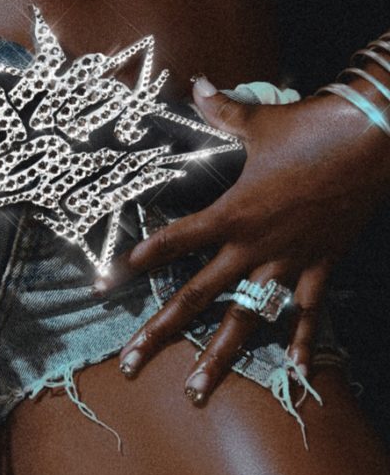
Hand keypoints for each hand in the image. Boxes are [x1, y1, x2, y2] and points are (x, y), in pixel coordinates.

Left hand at [96, 77, 389, 402]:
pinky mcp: (320, 267)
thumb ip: (221, 109)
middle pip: (196, 297)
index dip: (143, 258)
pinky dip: (301, 342)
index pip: (175, 240)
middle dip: (160, 332)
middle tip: (130, 364)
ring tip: (197, 392)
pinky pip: (308, 313)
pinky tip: (292, 372)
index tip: (111, 280)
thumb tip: (198, 82)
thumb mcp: (259, 120)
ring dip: (220, 357)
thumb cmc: (310, 129)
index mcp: (231, 212)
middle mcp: (252, 246)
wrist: (371, 141)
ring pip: (245, 320)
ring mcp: (286, 262)